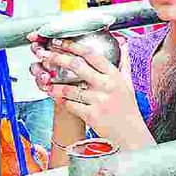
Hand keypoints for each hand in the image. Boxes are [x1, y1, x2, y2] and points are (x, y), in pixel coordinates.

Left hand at [28, 34, 146, 148]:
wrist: (130, 133)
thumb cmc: (127, 108)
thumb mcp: (128, 82)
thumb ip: (123, 62)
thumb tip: (123, 44)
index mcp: (114, 75)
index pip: (91, 54)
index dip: (73, 46)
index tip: (60, 42)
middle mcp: (106, 85)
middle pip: (77, 66)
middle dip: (57, 58)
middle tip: (45, 55)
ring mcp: (98, 100)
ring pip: (68, 88)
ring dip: (53, 83)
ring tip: (45, 80)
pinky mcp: (91, 115)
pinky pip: (69, 105)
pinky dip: (61, 101)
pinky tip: (56, 97)